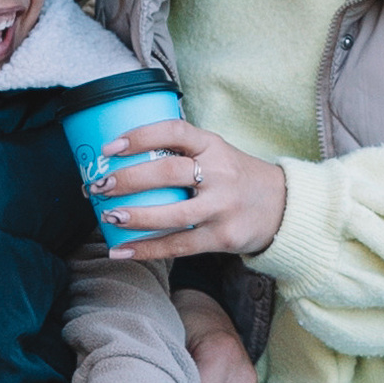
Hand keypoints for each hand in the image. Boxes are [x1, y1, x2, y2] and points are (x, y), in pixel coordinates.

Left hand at [93, 119, 287, 262]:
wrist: (284, 207)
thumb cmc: (236, 178)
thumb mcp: (216, 154)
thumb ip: (181, 154)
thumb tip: (122, 160)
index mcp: (213, 145)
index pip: (175, 132)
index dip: (140, 136)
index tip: (110, 147)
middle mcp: (219, 173)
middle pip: (168, 172)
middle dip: (128, 179)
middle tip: (99, 185)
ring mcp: (223, 207)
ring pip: (173, 213)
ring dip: (136, 216)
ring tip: (108, 216)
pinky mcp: (224, 237)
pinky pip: (179, 245)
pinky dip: (147, 249)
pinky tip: (122, 250)